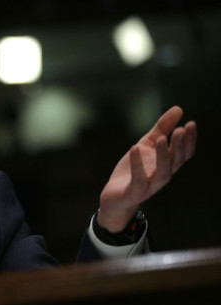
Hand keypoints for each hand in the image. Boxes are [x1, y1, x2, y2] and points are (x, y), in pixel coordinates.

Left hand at [98, 105, 196, 231]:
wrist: (114, 195)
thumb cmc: (133, 170)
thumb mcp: (146, 145)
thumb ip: (161, 129)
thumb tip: (179, 109)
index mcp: (167, 165)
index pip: (184, 154)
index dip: (189, 140)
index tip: (191, 123)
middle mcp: (162, 176)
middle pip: (176, 162)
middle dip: (179, 146)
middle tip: (181, 129)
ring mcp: (149, 186)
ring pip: (163, 173)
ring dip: (163, 156)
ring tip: (161, 138)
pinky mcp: (134, 192)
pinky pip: (138, 180)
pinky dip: (137, 165)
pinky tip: (135, 148)